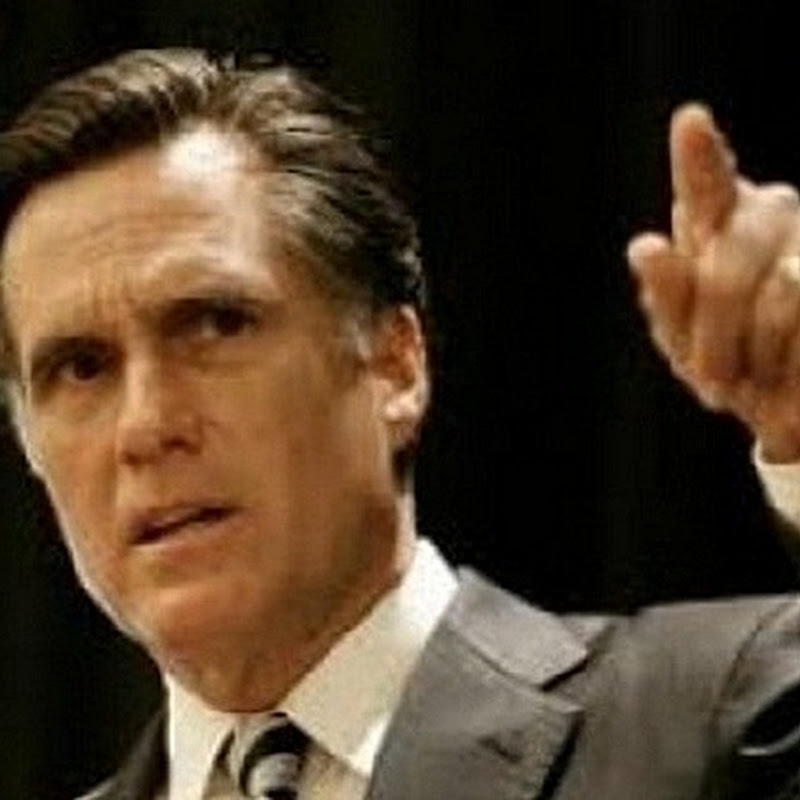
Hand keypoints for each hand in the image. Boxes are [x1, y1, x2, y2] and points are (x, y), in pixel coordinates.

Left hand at [627, 103, 799, 461]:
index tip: (690, 122)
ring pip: (783, 292)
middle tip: (711, 382)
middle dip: (712, 340)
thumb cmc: (723, 361)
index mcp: (714, 217)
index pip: (705, 183)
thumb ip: (666, 293)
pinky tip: (789, 370)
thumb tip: (645, 244)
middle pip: (726, 275)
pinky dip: (792, 363)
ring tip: (752, 370)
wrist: (786, 401)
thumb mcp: (682, 336)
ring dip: (755, 356)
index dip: (700, 158)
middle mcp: (769, 213)